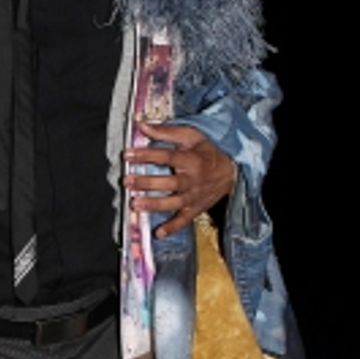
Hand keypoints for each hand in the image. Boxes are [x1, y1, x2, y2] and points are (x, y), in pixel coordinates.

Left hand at [123, 124, 235, 238]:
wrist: (232, 170)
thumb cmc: (208, 151)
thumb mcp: (191, 136)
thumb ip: (166, 131)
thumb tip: (142, 125)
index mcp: (191, 160)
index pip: (166, 156)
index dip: (146, 155)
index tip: (128, 155)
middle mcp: (192, 180)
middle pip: (168, 182)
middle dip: (147, 182)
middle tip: (127, 181)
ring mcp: (194, 196)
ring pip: (173, 202)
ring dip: (154, 204)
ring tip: (136, 204)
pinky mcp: (195, 209)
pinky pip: (184, 220)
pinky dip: (172, 228)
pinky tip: (159, 233)